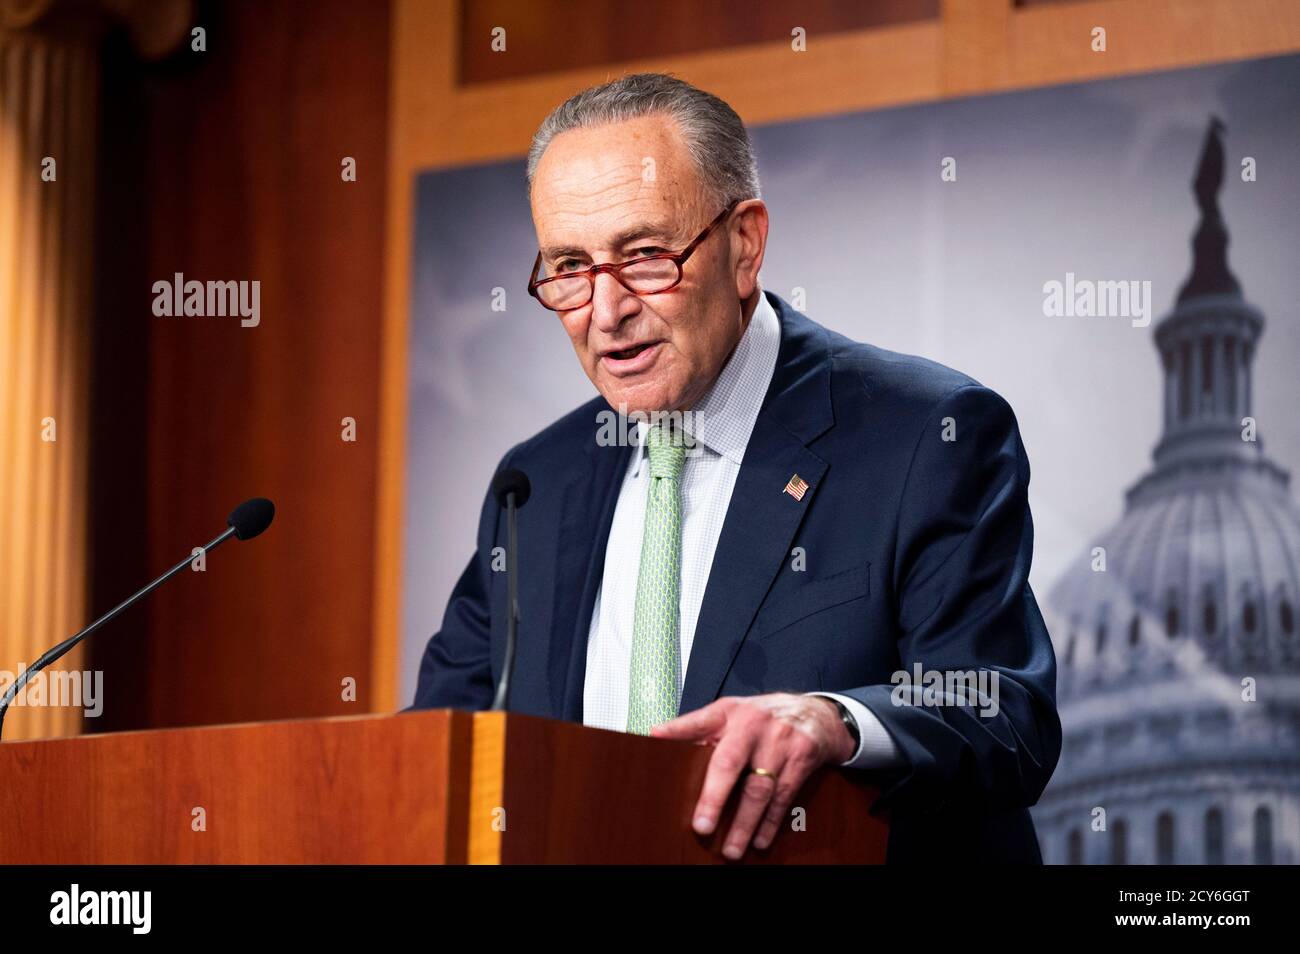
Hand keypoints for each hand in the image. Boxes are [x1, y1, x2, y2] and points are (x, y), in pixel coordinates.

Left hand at [650, 693, 854, 859]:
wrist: (815, 713)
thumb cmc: (762, 718)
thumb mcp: (731, 713)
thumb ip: (700, 728)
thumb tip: (659, 737)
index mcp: (729, 712)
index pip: (699, 720)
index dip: (678, 729)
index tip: (656, 738)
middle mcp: (753, 724)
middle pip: (730, 762)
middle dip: (715, 797)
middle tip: (702, 827)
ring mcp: (780, 741)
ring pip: (759, 788)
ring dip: (745, 823)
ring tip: (731, 849)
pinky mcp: (802, 758)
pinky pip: (784, 796)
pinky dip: (771, 822)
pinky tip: (760, 840)